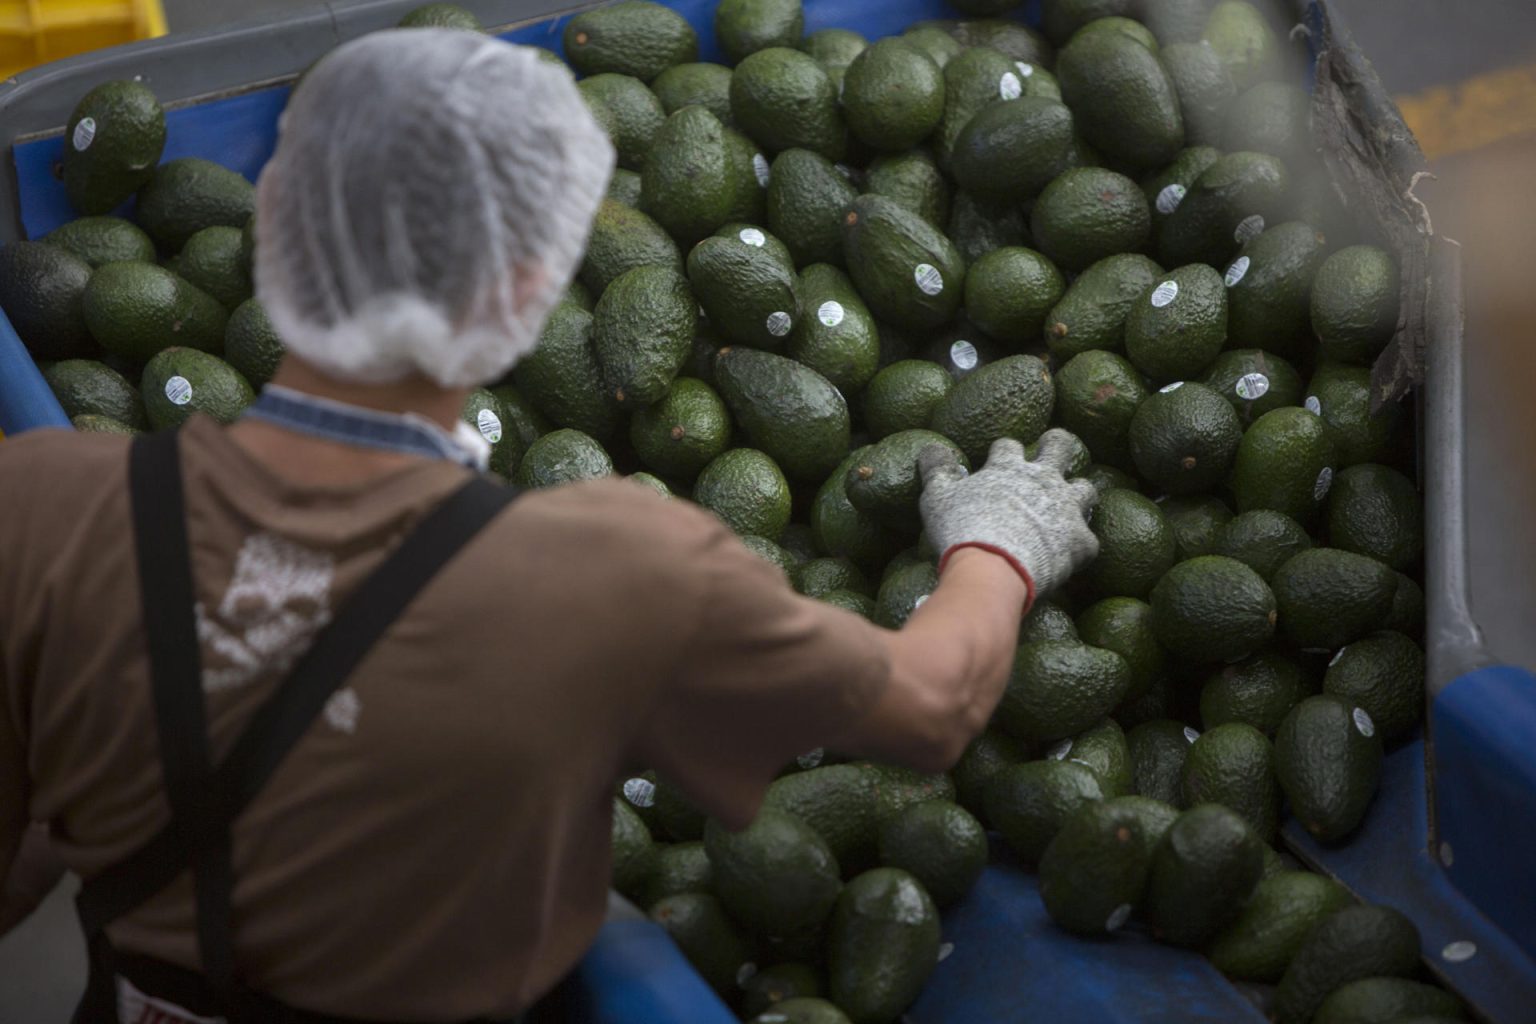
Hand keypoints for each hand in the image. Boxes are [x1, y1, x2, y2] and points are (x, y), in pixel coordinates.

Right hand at [918, 429, 1099, 605]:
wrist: (993, 569)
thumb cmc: (962, 530)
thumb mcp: (938, 497)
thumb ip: (936, 470)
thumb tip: (929, 448)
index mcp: (1008, 467)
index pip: (1008, 446)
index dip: (1003, 452)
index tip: (997, 459)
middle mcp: (1043, 480)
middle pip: (1059, 446)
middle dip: (1055, 445)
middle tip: (1051, 450)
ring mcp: (1066, 509)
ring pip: (1085, 489)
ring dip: (1078, 494)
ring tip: (1071, 504)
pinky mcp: (1079, 541)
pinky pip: (1089, 541)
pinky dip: (1080, 546)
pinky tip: (1071, 555)